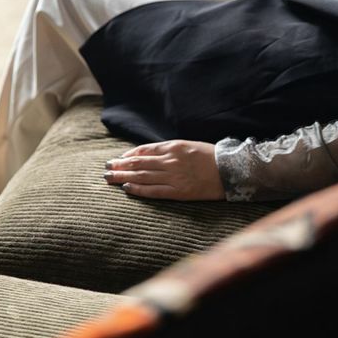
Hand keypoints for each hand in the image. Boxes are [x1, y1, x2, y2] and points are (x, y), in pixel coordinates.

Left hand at [102, 140, 224, 200]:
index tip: (118, 158)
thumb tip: (149, 154)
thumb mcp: (190, 146)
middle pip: (139, 164)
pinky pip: (154, 191)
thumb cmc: (212, 157)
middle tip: (106, 168)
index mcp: (174, 147)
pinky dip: (139, 190)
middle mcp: (171, 161)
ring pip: (142, 177)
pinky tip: (127, 189)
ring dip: (123, 177)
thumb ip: (170, 149)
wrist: (231, 171)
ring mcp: (174, 177)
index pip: (145, 151)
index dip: (129, 155)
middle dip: (120, 166)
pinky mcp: (179, 192)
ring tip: (109, 178)